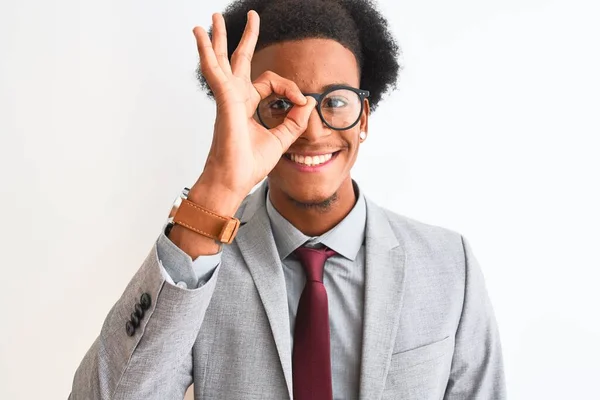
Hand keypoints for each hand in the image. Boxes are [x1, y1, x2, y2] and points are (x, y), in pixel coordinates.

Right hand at [190, 11, 316, 209]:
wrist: (234, 179)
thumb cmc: (249, 164)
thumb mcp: (281, 139)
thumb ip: (295, 120)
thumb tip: (309, 101)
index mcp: (248, 105)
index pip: (271, 82)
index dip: (290, 88)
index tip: (301, 102)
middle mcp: (236, 98)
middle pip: (239, 61)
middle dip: (246, 38)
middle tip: (252, 17)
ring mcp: (227, 97)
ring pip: (221, 60)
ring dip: (218, 38)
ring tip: (214, 18)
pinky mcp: (224, 100)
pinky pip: (214, 71)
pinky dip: (207, 53)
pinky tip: (201, 36)